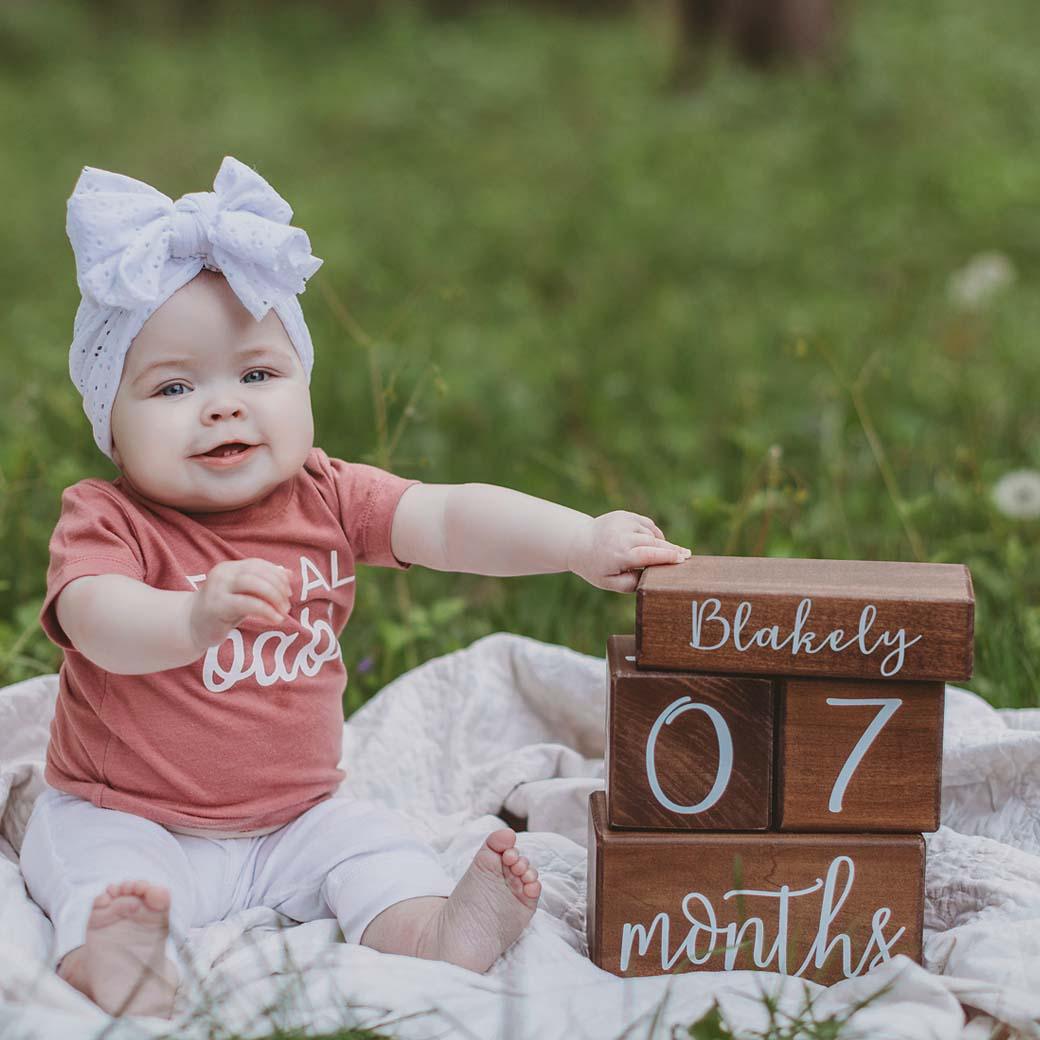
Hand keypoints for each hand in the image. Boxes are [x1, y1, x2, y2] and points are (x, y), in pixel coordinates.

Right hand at [188, 558, 292, 649]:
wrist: (189, 627)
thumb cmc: (221, 611)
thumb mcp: (244, 595)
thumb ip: (263, 583)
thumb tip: (289, 573)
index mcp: (229, 568)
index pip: (258, 564)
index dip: (277, 575)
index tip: (289, 591)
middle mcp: (222, 574)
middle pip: (257, 573)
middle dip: (278, 587)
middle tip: (287, 604)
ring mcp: (217, 589)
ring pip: (253, 584)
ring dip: (274, 597)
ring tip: (283, 612)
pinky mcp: (217, 606)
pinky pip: (248, 603)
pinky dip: (266, 610)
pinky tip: (276, 619)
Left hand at [567, 511, 690, 593]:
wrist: (578, 542)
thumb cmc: (595, 567)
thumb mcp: (609, 583)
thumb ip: (631, 584)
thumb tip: (650, 578)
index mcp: (618, 555)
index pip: (649, 554)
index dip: (667, 557)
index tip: (683, 559)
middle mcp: (622, 536)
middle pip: (654, 543)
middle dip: (672, 549)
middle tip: (687, 555)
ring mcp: (623, 522)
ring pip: (651, 533)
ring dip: (659, 543)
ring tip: (662, 553)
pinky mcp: (624, 515)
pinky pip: (646, 524)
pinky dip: (652, 533)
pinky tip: (652, 542)